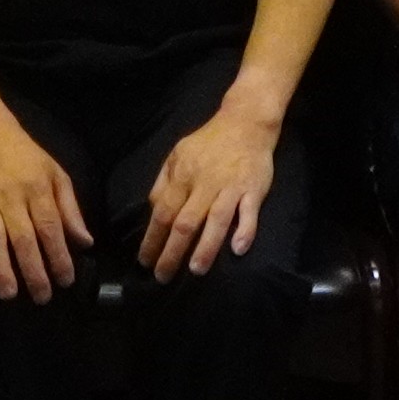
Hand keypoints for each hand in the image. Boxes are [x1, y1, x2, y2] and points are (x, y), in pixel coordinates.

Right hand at [0, 114, 91, 301]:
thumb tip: (85, 242)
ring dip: (1, 268)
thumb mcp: (56, 175)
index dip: (59, 256)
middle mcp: (12, 199)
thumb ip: (71, 209)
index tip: (66, 280)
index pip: (50, 228)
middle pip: (24, 239)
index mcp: (38, 190)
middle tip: (42, 298)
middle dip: (34, 271)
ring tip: (9, 294)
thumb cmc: (27, 158)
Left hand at [138, 107, 284, 278]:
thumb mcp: (177, 154)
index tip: (145, 262)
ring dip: (205, 247)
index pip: (162, 213)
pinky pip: (249, 211)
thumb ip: (164, 183)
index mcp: (183, 176)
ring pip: (216, 220)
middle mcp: (204, 183)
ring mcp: (230, 186)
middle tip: (163, 277)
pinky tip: (238, 249)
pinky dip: (244, 230)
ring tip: (195, 271)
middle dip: (172, 252)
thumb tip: (152, 211)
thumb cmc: (209, 143)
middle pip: (185, 222)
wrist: (245, 122)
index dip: (152, 239)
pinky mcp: (253, 188)